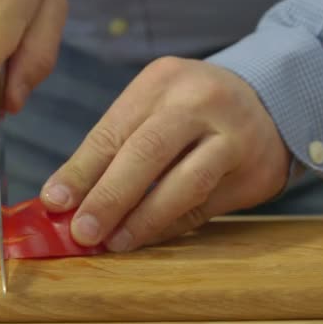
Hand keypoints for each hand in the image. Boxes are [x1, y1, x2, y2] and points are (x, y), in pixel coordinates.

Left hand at [40, 57, 290, 250]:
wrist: (268, 99)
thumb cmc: (190, 108)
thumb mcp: (151, 108)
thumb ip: (113, 147)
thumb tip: (67, 198)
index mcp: (161, 81)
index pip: (112, 130)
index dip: (81, 170)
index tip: (54, 201)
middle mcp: (198, 102)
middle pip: (147, 152)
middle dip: (109, 197)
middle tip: (81, 232)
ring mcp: (232, 135)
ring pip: (183, 183)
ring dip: (142, 219)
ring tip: (113, 242)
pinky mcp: (254, 171)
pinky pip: (204, 206)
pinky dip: (169, 225)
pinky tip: (145, 238)